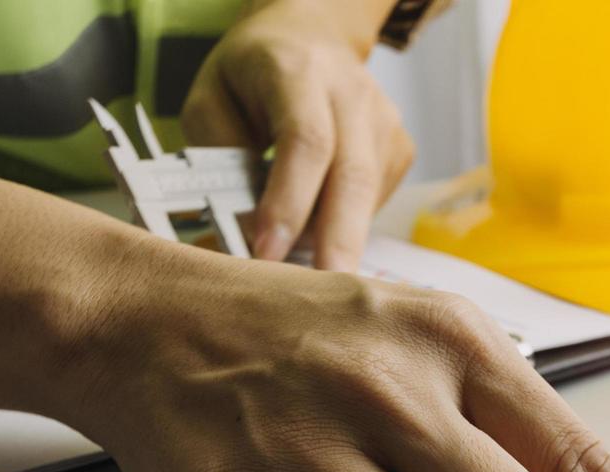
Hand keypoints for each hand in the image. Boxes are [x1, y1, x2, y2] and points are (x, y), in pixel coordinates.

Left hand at [181, 0, 413, 270]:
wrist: (310, 35)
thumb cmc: (250, 76)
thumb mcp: (210, 100)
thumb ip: (219, 161)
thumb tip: (240, 233)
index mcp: (298, 72)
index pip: (305, 142)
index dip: (288, 202)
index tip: (265, 253)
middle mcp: (352, 92)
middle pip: (353, 176)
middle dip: (335, 242)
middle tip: (319, 299)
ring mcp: (385, 121)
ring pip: (367, 197)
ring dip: (336, 243)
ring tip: (305, 280)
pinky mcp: (399, 148)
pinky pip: (374, 203)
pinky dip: (346, 228)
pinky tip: (319, 232)